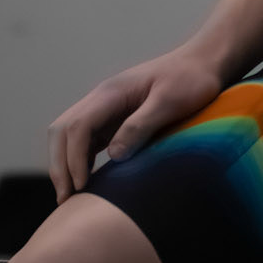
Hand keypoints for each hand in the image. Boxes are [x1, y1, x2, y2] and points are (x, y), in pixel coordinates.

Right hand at [48, 43, 227, 201]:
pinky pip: (87, 140)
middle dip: (59, 164)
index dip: (73, 158)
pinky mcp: (115, 118)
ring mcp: (106, 108)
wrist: (202, 63)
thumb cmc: (191, 79)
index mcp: (111, 92)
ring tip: (70, 197)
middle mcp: (102, 99)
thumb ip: (141, 125)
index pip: (77, 126)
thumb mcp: (170, 102)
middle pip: (63, 130)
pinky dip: (80, 160)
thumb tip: (114, 155)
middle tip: (65, 198)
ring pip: (70, 135)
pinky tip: (86, 181)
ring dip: (66, 164)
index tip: (81, 186)